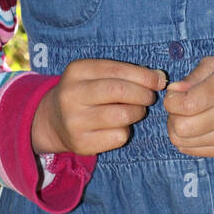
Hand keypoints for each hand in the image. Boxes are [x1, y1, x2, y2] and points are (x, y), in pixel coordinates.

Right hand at [31, 59, 167, 155]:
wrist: (53, 121)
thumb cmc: (86, 93)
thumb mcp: (97, 75)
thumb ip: (126, 73)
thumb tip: (160, 78)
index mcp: (77, 71)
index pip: (118, 70)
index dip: (144, 76)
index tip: (159, 81)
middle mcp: (71, 95)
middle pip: (120, 91)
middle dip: (143, 94)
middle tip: (149, 97)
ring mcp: (74, 121)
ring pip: (122, 115)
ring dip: (138, 112)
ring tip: (137, 110)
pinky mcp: (81, 143)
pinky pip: (118, 137)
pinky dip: (126, 131)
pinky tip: (120, 127)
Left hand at [163, 56, 213, 157]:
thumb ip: (194, 76)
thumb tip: (173, 91)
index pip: (184, 105)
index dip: (172, 99)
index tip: (178, 93)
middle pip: (180, 127)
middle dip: (172, 115)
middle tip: (181, 106)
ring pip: (182, 141)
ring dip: (177, 128)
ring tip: (188, 116)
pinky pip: (191, 151)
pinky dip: (186, 139)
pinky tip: (195, 127)